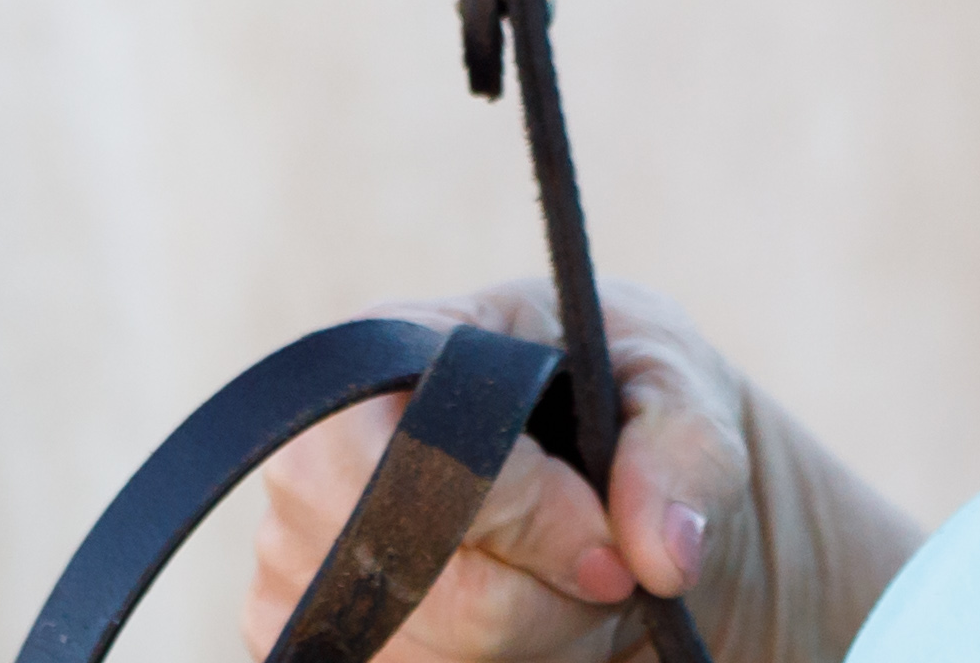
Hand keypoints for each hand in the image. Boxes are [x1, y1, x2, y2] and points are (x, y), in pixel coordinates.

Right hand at [238, 282, 762, 661]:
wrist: (615, 511)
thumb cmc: (628, 417)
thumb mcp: (683, 397)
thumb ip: (684, 454)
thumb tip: (663, 554)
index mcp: (393, 348)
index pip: (420, 454)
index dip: (526, 516)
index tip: (614, 553)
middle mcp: (315, 456)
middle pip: (408, 578)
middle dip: (535, 600)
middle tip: (599, 574)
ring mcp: (296, 560)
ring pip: (422, 655)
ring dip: (527, 645)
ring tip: (557, 589)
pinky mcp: (307, 641)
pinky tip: (516, 632)